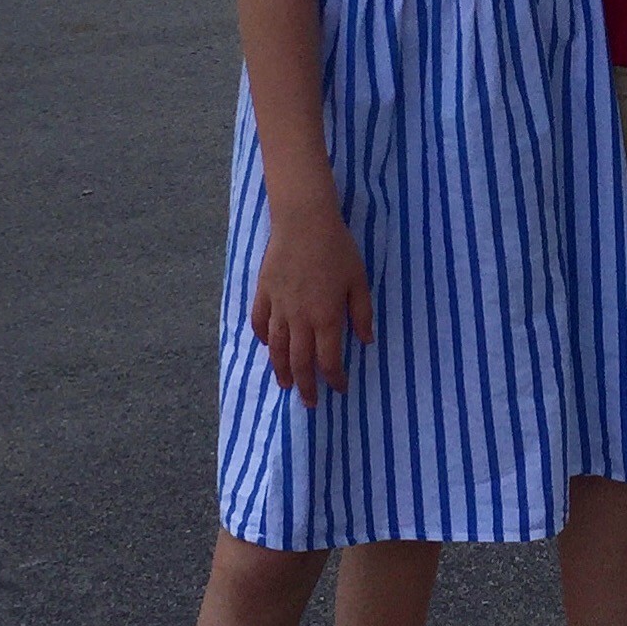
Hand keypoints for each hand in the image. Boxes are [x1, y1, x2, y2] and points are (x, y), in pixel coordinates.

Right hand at [252, 205, 374, 408]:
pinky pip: (259, 322)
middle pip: (300, 362)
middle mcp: (299, 319)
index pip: (328, 359)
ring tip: (285, 385)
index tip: (339, 389)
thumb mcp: (359, 281)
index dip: (334, 378)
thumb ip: (362, 313)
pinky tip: (266, 347)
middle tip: (309, 403)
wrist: (304, 222)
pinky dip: (262, 338)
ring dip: (281, 370)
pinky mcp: (264, 293)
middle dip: (306, 386)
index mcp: (325, 318)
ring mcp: (278, 307)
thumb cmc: (337, 249)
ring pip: (277, 348)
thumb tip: (367, 342)